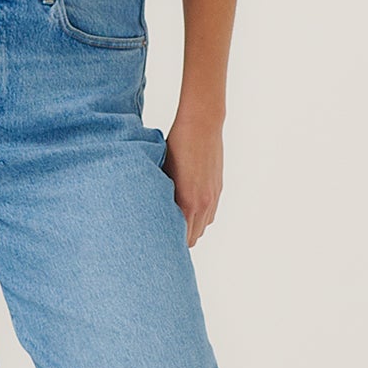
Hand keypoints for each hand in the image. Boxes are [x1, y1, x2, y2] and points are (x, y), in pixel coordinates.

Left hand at [161, 111, 224, 247]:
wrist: (201, 124)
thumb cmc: (176, 145)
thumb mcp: (162, 172)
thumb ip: (161, 196)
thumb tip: (150, 212)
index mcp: (188, 202)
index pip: (181, 239)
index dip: (168, 244)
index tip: (156, 243)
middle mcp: (204, 204)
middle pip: (193, 238)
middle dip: (179, 239)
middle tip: (162, 235)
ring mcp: (213, 197)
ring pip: (203, 227)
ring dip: (191, 228)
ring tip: (175, 223)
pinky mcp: (218, 189)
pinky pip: (210, 214)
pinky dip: (200, 217)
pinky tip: (188, 208)